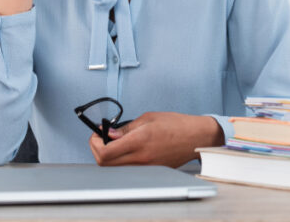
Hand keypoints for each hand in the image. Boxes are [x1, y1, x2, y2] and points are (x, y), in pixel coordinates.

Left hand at [88, 112, 224, 167]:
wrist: (195, 137)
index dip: (94, 143)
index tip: (96, 133)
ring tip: (112, 142)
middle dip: (97, 150)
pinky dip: (120, 160)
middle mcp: (141, 157)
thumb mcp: (148, 118)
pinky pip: (128, 169)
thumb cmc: (175, 124)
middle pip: (105, 164)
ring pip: (114, 168)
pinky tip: (124, 149)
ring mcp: (146, 167)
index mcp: (139, 141)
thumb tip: (109, 133)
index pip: (105, 152)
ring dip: (108, 156)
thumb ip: (126, 128)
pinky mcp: (150, 170)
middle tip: (99, 138)